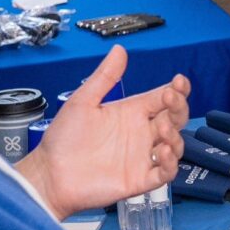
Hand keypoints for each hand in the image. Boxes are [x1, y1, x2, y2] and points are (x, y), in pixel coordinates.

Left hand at [15, 51, 188, 215]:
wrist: (50, 173)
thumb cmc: (63, 139)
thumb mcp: (83, 102)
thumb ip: (104, 77)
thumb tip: (119, 50)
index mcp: (131, 112)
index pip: (162, 98)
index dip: (176, 90)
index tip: (179, 82)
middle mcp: (140, 133)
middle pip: (174, 118)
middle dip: (179, 107)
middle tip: (170, 100)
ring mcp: (142, 156)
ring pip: (175, 144)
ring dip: (175, 135)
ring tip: (162, 129)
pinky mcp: (140, 179)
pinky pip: (165, 172)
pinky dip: (171, 163)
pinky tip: (164, 152)